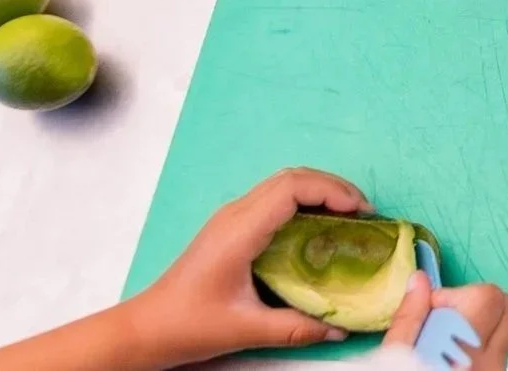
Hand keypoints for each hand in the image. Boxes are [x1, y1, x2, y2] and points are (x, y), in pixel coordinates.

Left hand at [126, 169, 371, 365]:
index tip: (360, 211)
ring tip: (347, 215)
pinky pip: (274, 198)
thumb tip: (340, 330)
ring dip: (318, 190)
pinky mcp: (231, 225)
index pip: (292, 187)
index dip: (331, 191)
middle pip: (292, 177)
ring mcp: (232, 216)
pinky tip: (316, 226)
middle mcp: (237, 212)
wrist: (145, 329)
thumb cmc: (189, 326)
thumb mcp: (245, 330)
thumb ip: (295, 328)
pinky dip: (302, 200)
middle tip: (363, 212)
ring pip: (283, 183)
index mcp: (241, 229)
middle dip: (332, 187)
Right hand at [383, 271, 507, 368]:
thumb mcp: (395, 357)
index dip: (457, 295)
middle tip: (440, 327)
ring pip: (504, 332)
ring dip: (477, 329)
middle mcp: (492, 365)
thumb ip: (410, 318)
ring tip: (442, 351)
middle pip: (506, 307)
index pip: (489, 296)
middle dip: (475, 305)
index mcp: (467, 352)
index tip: (430, 313)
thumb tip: (420, 281)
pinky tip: (450, 364)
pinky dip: (479, 351)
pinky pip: (498, 356)